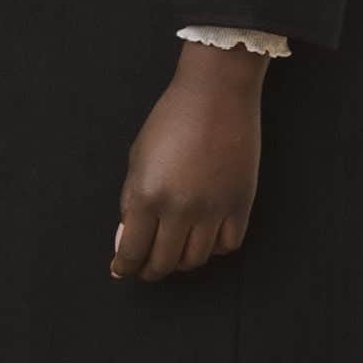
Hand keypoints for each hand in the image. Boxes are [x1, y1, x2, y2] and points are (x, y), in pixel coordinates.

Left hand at [110, 42, 267, 280]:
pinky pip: (228, 245)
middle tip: (147, 266)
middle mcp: (179, 208)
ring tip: (175, 251)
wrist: (216, 92)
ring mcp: (213, 208)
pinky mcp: (241, 203)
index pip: (132, 251)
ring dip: (182, 262)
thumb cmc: (172, 118)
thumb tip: (126, 239)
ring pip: (196, 260)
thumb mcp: (138, 156)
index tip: (122, 269)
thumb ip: (130, 201)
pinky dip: (215, 248)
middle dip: (150, 270)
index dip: (124, 267)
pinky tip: (206, 236)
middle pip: (163, 263)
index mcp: (147, 194)